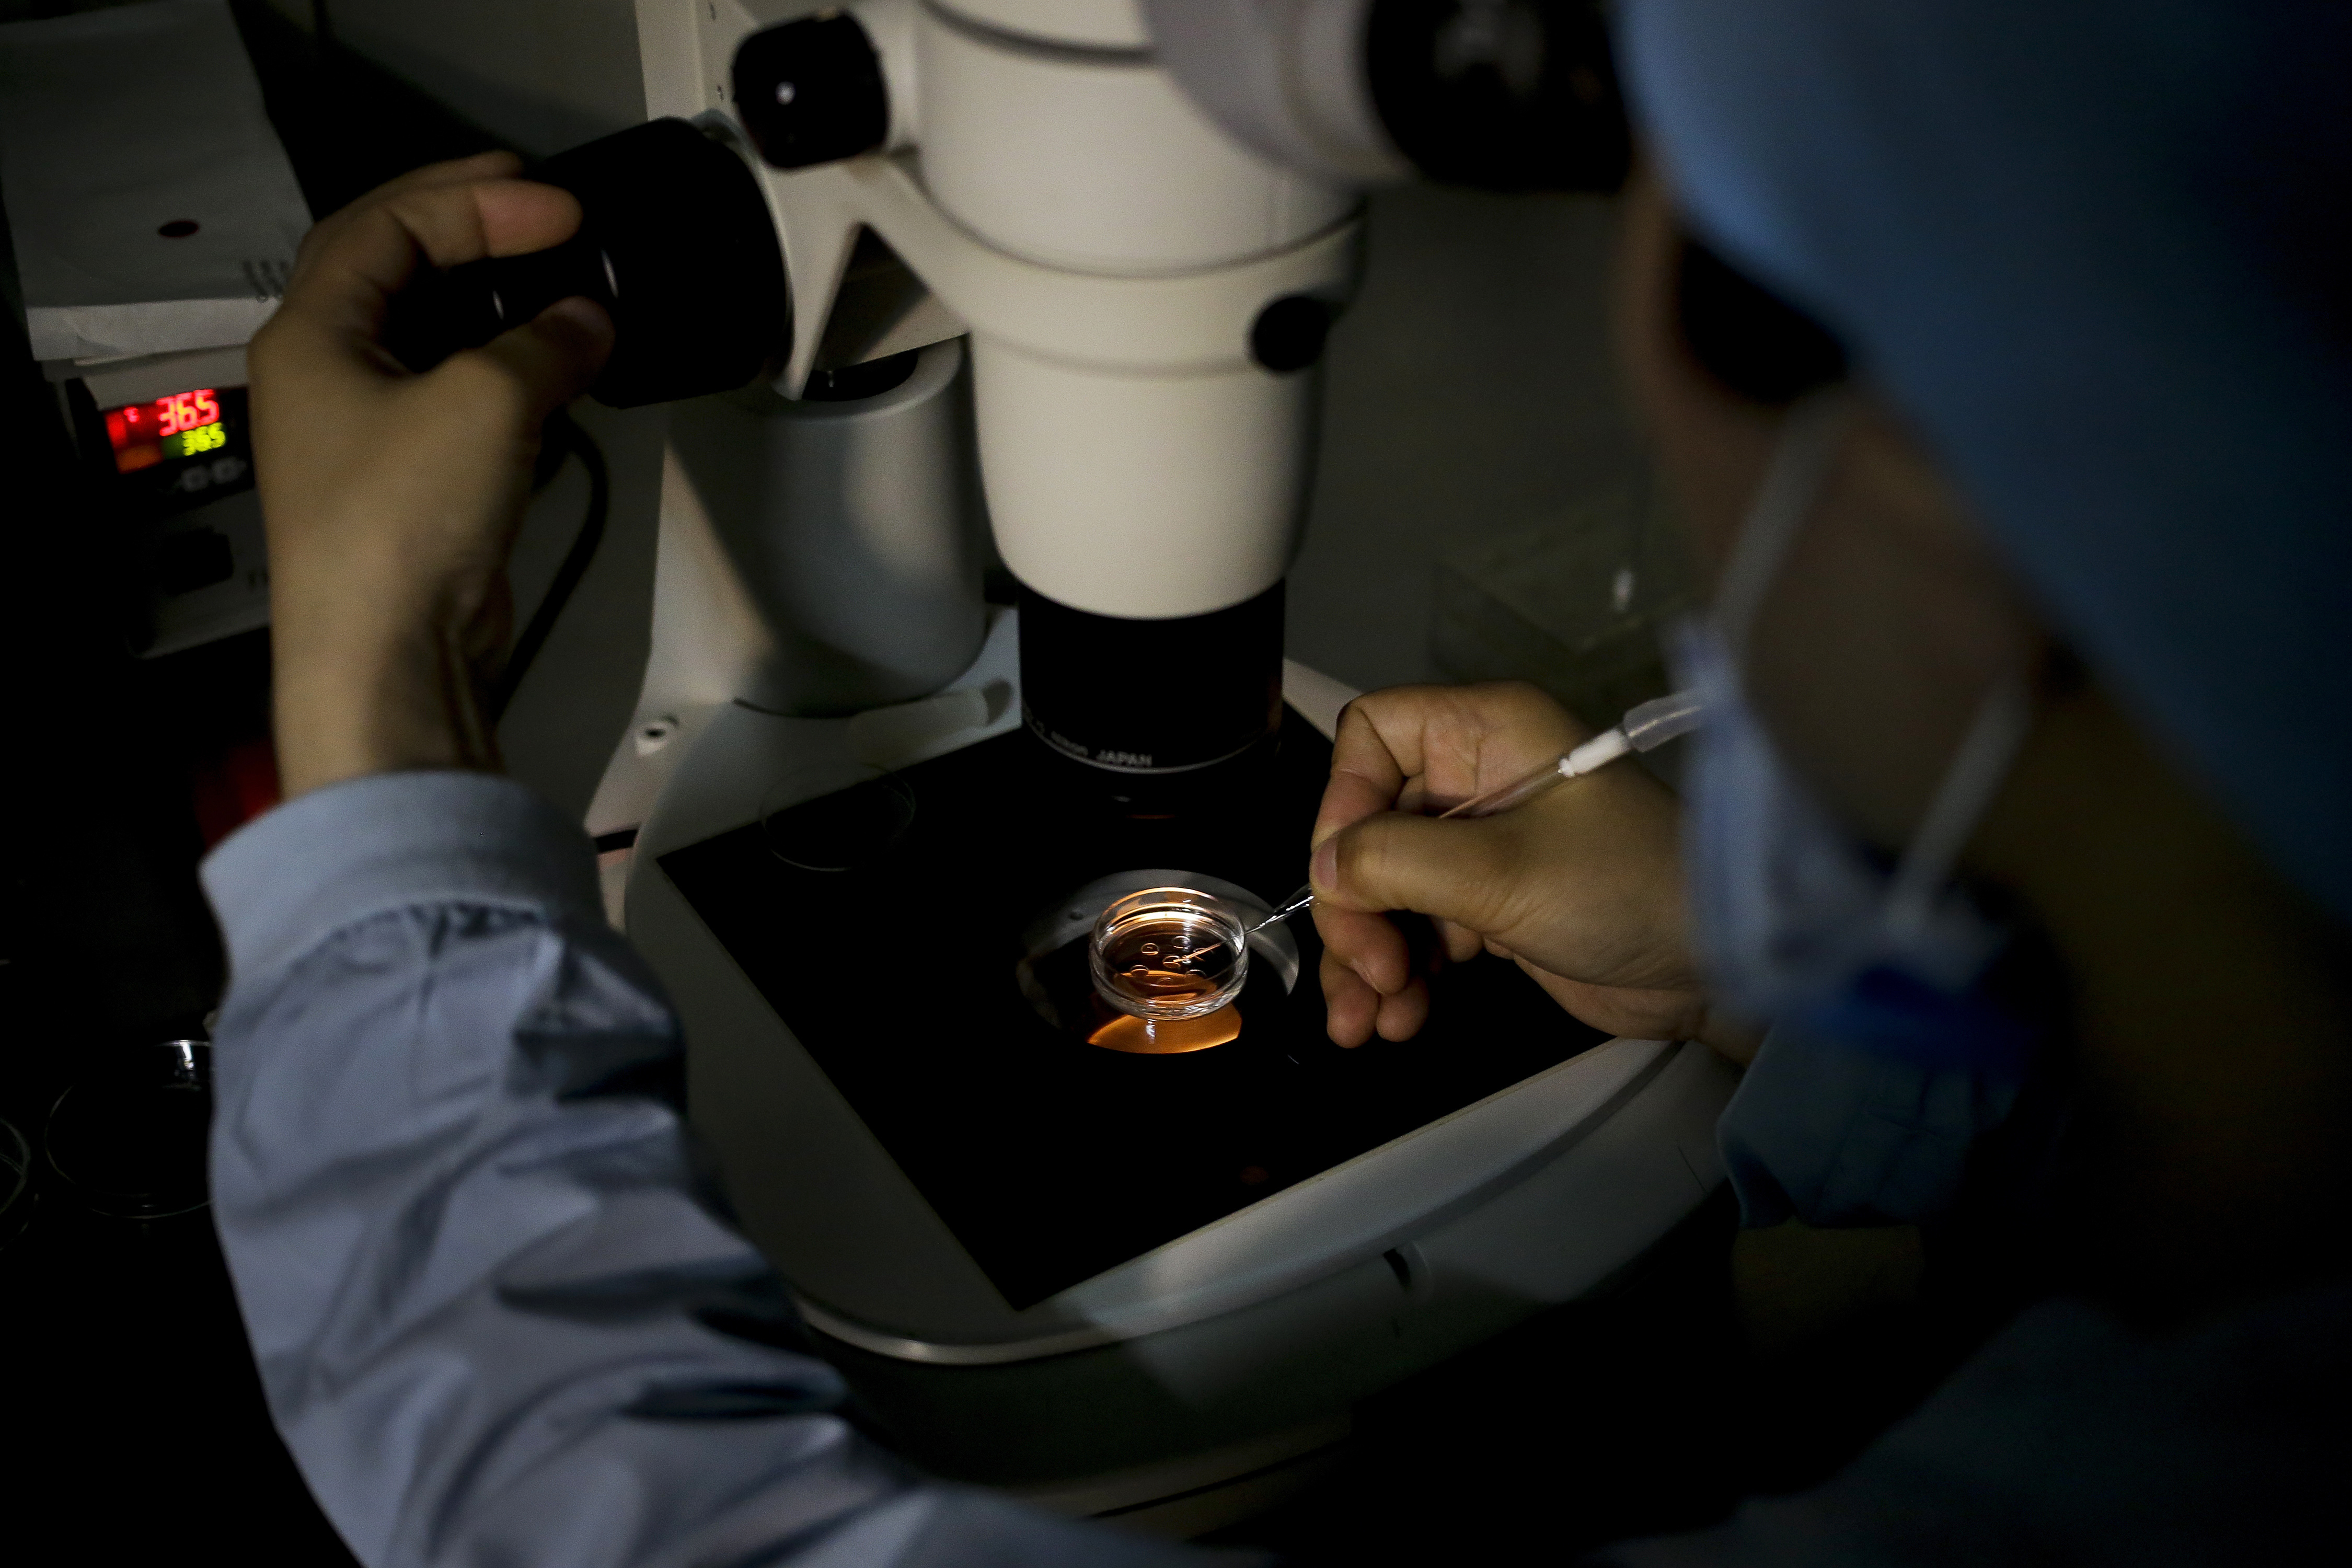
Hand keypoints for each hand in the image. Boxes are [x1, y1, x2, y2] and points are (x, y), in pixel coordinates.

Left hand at [249, 151, 613, 798]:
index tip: (561, 206)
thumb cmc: (409, 513)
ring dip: (492, 298)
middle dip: (467, 226)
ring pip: (426, 331)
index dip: (475, 202)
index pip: (387, 225)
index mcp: (311, 332)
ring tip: (557, 277)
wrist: (389, 655)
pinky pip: (453, 392)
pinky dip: (503, 363)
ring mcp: (361, 428)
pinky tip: (552, 361)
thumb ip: (545, 343)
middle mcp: (323, 370)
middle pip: (391, 265)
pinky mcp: (406, 480)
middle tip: (544, 207)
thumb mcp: (487, 402)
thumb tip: (590, 319)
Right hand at [1308, 682, 1751, 1055]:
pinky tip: (1400, 1021)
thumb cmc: (1624, 888)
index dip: (1344, 802)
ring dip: (1368, 959)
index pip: (1375, 737)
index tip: (1342, 878)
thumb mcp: (1501, 871)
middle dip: (1356, 909)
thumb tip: (1322, 871)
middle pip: (1369, 827)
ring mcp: (1484, 847)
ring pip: (1387, 890)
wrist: (1719, 966)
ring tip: (1366, 1024)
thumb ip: (1396, 862)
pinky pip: (1420, 932)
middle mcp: (1479, 779)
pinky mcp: (1495, 908)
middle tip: (1369, 973)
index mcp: (1487, 733)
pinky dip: (1402, 976)